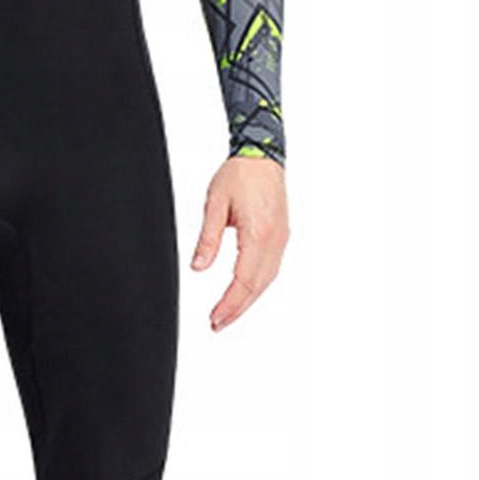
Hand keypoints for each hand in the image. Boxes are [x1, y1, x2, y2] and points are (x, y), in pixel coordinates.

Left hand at [191, 155, 288, 330]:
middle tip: (217, 324)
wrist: (262, 155)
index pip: (244, 280)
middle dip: (238, 309)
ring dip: (248, 299)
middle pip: (258, 286)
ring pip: (267, 280)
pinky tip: (245, 291)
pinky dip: (258, 285)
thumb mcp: (214, 205)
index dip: (229, 304)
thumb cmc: (239, 174)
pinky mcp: (281, 235)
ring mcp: (281, 239)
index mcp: (258, 234)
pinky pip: (271, 268)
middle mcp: (274, 240)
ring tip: (228, 314)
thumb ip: (207, 239)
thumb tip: (198, 268)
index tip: (215, 319)